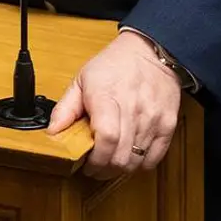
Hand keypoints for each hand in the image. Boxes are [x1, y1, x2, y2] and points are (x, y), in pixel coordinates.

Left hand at [48, 31, 181, 178]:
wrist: (151, 51)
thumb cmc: (114, 65)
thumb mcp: (82, 79)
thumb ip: (65, 108)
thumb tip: (52, 133)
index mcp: (107, 97)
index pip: (106, 139)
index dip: (95, 160)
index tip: (86, 163)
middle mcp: (133, 109)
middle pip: (120, 157)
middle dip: (104, 169)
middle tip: (96, 165)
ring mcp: (153, 118)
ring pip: (136, 161)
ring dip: (120, 167)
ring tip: (111, 158)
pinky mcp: (168, 124)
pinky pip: (154, 158)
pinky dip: (140, 163)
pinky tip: (131, 154)